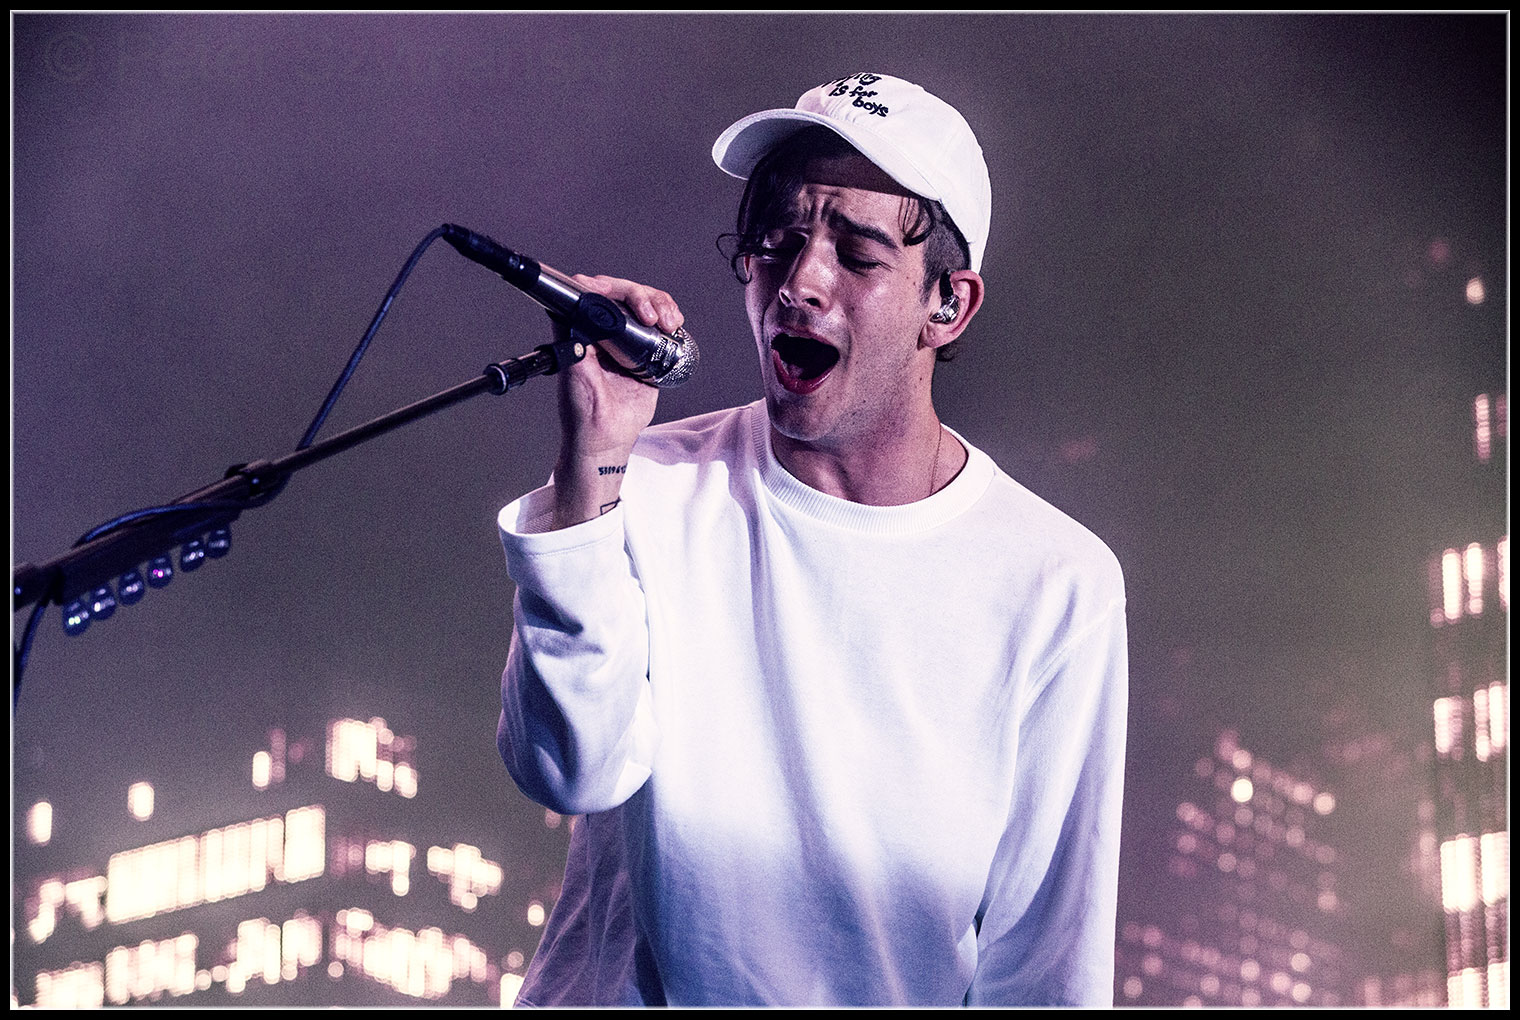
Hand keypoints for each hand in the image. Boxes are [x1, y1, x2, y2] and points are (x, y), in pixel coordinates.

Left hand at [551, 275, 683, 528]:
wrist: (608, 437)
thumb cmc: (583, 411)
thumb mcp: (573, 373)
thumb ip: (571, 342)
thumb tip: (565, 308)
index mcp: (584, 330)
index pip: (596, 293)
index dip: (610, 287)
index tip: (619, 296)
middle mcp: (606, 331)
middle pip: (625, 294)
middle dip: (641, 296)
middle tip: (649, 316)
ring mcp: (628, 340)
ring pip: (646, 304)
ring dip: (660, 304)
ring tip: (666, 322)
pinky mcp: (648, 352)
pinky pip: (661, 325)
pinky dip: (670, 317)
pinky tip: (674, 325)